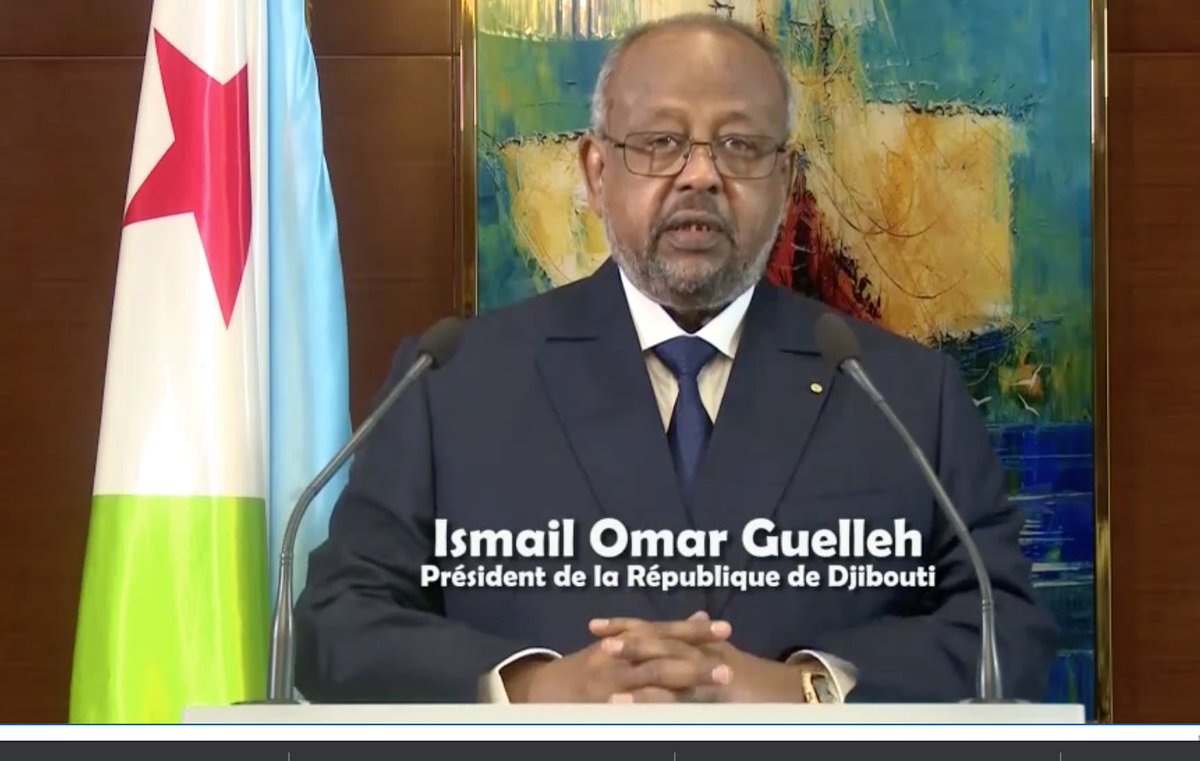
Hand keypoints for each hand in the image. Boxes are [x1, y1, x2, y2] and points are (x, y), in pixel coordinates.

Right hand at [501, 614, 732, 702]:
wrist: (539, 690)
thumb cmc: (588, 668)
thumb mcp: (618, 645)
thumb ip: (656, 634)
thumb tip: (699, 619)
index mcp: (623, 641)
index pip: (663, 632)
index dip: (694, 631)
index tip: (726, 629)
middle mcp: (615, 658)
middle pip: (661, 655)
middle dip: (696, 660)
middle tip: (727, 667)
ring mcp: (607, 684)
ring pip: (649, 681)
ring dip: (683, 685)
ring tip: (712, 687)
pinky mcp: (599, 707)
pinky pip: (629, 708)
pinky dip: (646, 707)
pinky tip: (668, 710)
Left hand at [594, 611, 820, 702]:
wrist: (794, 694)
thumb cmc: (758, 681)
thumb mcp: (727, 658)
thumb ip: (705, 642)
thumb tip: (695, 620)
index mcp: (700, 644)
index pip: (658, 629)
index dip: (627, 625)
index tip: (595, 624)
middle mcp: (702, 653)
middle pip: (660, 640)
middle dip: (627, 637)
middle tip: (596, 636)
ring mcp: (708, 674)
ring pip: (668, 665)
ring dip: (636, 664)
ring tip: (604, 666)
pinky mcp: (715, 696)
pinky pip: (681, 698)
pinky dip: (654, 699)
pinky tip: (631, 703)